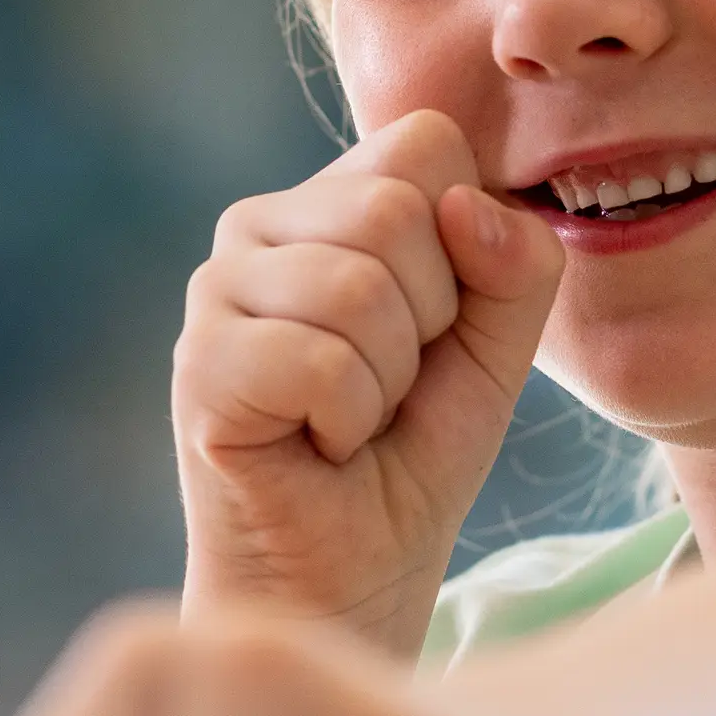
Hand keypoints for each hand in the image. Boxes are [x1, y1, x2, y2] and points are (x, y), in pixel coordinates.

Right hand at [176, 109, 560, 653]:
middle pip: (396, 208)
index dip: (465, 244)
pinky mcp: (198, 362)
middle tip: (389, 385)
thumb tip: (463, 206)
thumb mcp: (498, 350)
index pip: (426, 142)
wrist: (349, 573)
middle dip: (430, 321)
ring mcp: (216, 287)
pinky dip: (348, 422)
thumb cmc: (413, 455)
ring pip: (359, 286)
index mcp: (331, 198)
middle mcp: (259, 223)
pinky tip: (317, 445)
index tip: (434, 327)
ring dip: (388, 382)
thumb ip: (516, 265)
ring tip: (352, 418)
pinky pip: (319, 361)